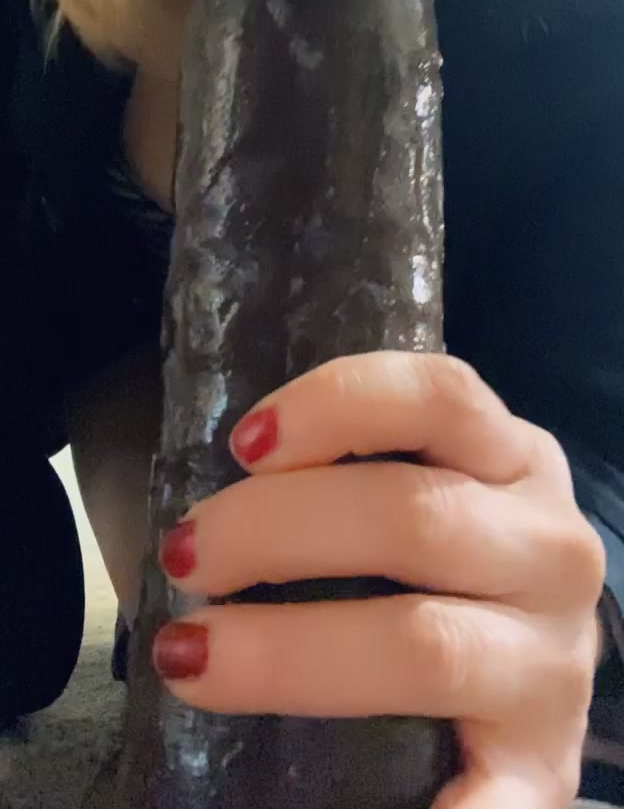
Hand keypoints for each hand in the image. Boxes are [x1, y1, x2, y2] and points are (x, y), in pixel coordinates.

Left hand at [154, 353, 604, 807]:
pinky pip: (494, 801)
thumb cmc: (422, 566)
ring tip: (189, 657)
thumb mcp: (400, 489)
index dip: (337, 406)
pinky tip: (364, 805)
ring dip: (288, 653)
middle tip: (184, 557)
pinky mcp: (546, 767)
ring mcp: (555, 661)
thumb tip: (194, 506)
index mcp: (512, 459)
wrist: (517, 672)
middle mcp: (551, 548)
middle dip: (273, 530)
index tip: (241, 443)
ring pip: (425, 644)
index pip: (442, 398)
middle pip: (413, 516)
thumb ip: (329, 473)